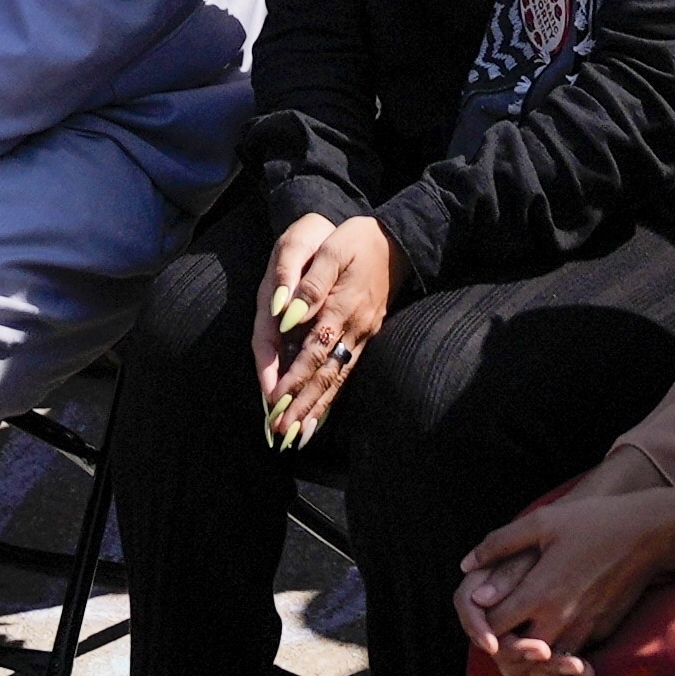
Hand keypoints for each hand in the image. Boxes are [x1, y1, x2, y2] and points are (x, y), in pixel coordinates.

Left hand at [250, 216, 397, 450]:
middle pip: (325, 375)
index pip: (313, 352)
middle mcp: (354, 328)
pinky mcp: (367, 335)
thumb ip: (310, 284)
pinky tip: (323, 411)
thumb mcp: (332, 250)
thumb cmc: (357, 240)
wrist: (398, 241)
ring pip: (338, 379)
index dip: (294, 379)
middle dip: (303, 406)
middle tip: (283, 434)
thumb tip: (289, 316)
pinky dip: (334, 395)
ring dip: (318, 408)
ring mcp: (363, 334)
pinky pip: (348, 372)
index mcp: (340, 308)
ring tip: (299, 434)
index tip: (276, 404)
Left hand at [453, 488, 674, 675]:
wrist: (648, 533)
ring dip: (528, 659)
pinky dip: (556, 658)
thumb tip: (466, 566)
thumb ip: (499, 544)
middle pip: (512, 659)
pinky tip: (553, 636)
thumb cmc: (592, 522)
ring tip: (524, 636)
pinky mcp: (600, 634)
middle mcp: (559, 620)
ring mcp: (582, 631)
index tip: (484, 609)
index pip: (493, 627)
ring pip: (542, 671)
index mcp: (539, 592)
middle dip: (500, 649)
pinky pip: (569, 661)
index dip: (480, 623)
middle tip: (500, 629)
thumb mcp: (542, 522)